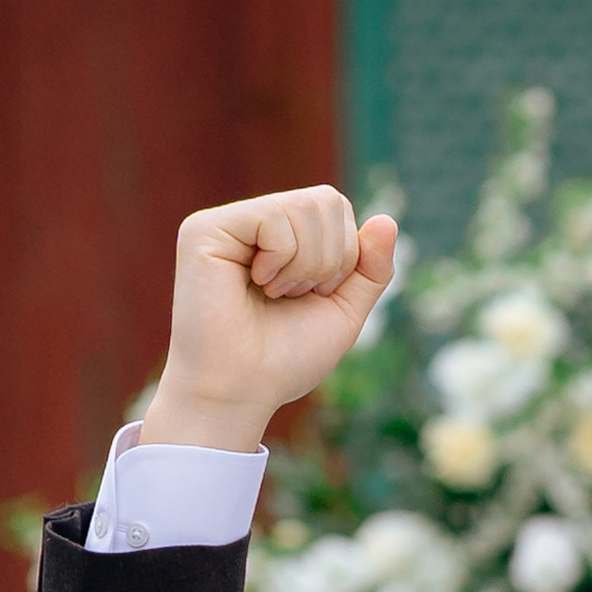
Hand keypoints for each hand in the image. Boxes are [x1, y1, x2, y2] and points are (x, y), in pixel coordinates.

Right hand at [138, 189, 400, 453]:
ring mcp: (226, 222)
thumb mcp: (343, 312)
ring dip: (305, 265)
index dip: (344, 254)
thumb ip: (370, 269)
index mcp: (280, 235)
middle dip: (328, 260)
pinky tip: (255, 284)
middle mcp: (251, 221)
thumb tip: (388, 220)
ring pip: (302, 207)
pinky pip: (274, 217)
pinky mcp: (204, 229)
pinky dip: (281, 260)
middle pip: (324, 200)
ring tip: (273, 294)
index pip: (334, 205)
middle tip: (292, 296)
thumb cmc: (285, 359)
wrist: (241, 392)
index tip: (313, 294)